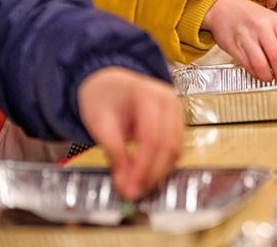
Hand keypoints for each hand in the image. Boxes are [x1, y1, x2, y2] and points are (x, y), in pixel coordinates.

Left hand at [78, 67, 183, 200]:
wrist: (109, 83)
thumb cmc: (103, 97)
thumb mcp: (99, 123)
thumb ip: (114, 152)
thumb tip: (125, 183)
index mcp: (148, 95)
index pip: (152, 138)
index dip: (143, 167)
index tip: (130, 188)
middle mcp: (169, 101)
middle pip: (169, 146)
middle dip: (152, 174)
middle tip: (133, 192)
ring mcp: (176, 110)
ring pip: (176, 150)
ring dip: (158, 172)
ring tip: (137, 186)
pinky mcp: (177, 122)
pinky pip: (174, 147)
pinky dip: (162, 164)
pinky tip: (145, 174)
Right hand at [202, 0, 276, 81]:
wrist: (221, 7)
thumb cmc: (248, 14)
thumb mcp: (269, 18)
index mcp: (274, 20)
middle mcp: (261, 28)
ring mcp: (246, 37)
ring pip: (261, 64)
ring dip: (268, 76)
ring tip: (270, 78)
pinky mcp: (233, 46)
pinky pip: (247, 65)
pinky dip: (255, 73)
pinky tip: (258, 73)